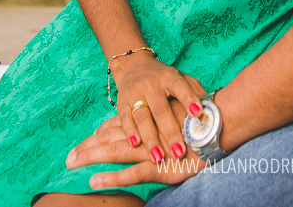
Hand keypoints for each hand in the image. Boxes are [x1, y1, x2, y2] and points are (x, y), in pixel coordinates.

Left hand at [68, 101, 206, 188]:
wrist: (223, 123)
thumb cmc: (207, 120)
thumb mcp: (185, 112)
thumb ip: (170, 116)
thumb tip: (161, 120)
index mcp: (152, 120)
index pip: (120, 127)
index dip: (101, 134)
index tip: (86, 142)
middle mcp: (148, 132)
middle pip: (112, 139)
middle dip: (89, 148)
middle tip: (68, 157)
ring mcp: (153, 149)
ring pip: (116, 152)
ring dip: (92, 158)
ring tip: (71, 164)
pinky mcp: (161, 166)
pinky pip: (132, 173)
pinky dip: (112, 177)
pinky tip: (94, 180)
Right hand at [111, 54, 206, 165]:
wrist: (133, 65)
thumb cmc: (164, 78)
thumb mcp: (181, 78)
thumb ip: (195, 91)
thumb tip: (213, 108)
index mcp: (169, 77)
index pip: (180, 87)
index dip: (189, 99)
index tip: (198, 113)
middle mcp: (152, 84)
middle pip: (161, 109)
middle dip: (170, 132)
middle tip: (180, 152)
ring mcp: (135, 93)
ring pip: (142, 117)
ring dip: (150, 138)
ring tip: (158, 157)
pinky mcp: (122, 102)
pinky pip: (125, 119)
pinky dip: (130, 132)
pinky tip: (136, 145)